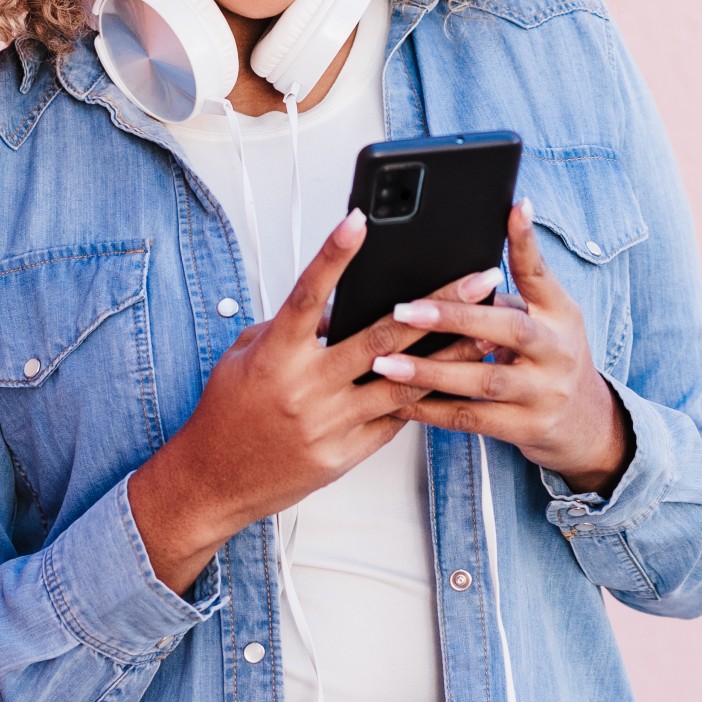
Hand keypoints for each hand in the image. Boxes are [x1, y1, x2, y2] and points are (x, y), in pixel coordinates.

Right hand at [127, 209, 495, 593]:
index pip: (309, 294)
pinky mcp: (345, 454)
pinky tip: (454, 379)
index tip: (360, 219)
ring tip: (488, 331)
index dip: (334, 255)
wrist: (213, 482)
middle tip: (478, 277)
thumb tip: (338, 308)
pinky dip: (422, 396)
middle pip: (383, 337)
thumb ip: (289, 327)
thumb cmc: (228, 412)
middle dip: (438, 304)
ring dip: (451, 354)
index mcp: (275, 355)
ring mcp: (329, 423)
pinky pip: (393, 419)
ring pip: (404, 381)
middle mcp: (306, 387)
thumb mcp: (245, 355)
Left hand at [374, 200, 633, 496]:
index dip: (527, 242)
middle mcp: (557, 351)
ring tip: (384, 362)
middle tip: (403, 310)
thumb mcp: (551, 316)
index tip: (513, 208)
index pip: (542, 273)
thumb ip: (517, 289)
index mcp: (561, 315)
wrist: (586, 424)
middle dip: (452, 317)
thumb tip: (476, 255)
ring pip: (482, 380)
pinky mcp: (526, 429)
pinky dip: (432, 409)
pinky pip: (471, 419)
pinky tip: (398, 400)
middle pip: (508, 328)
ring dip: (429, 371)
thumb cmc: (553, 359)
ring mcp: (543, 394)